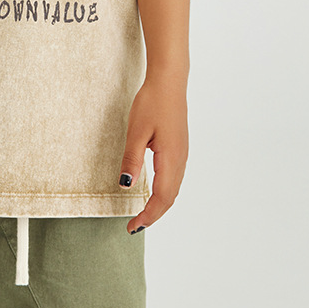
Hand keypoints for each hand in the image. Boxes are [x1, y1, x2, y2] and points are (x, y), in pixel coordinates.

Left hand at [119, 75, 188, 232]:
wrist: (169, 81)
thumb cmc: (152, 102)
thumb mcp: (136, 132)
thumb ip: (132, 160)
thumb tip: (126, 185)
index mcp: (171, 158)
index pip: (161, 197)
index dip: (148, 216)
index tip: (132, 226)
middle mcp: (180, 160)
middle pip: (170, 198)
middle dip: (153, 215)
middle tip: (135, 225)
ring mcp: (182, 154)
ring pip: (174, 189)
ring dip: (160, 204)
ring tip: (143, 213)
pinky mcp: (179, 148)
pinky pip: (174, 178)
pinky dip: (165, 192)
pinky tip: (154, 192)